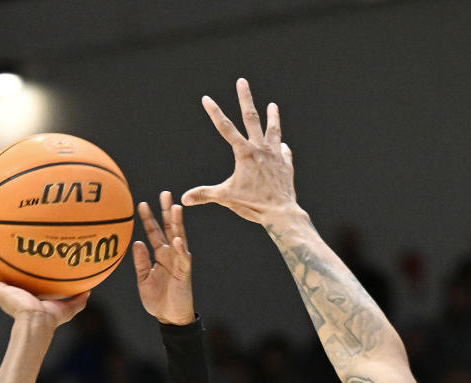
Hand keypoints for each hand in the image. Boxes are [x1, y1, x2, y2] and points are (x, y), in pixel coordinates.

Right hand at [0, 252, 89, 325]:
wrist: (37, 322)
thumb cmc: (50, 319)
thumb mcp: (66, 308)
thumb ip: (77, 301)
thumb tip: (89, 291)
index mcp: (25, 299)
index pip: (20, 286)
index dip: (18, 277)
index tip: (19, 266)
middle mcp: (12, 295)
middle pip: (3, 280)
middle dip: (0, 269)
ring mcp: (3, 293)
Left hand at [133, 194, 194, 324]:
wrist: (170, 318)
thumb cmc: (158, 300)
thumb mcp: (144, 279)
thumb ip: (140, 261)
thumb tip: (137, 241)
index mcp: (160, 255)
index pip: (154, 232)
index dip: (148, 218)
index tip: (141, 203)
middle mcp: (171, 255)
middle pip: (169, 228)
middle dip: (167, 211)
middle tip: (165, 193)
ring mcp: (179, 262)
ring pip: (179, 238)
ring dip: (177, 224)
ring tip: (175, 207)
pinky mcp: (184, 273)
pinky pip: (183, 259)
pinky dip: (181, 249)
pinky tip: (178, 239)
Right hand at [182, 77, 298, 225]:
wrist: (281, 213)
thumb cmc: (254, 205)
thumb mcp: (226, 198)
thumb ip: (205, 195)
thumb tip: (184, 199)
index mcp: (244, 153)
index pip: (225, 128)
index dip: (214, 113)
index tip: (207, 98)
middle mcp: (260, 148)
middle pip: (251, 118)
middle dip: (245, 98)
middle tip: (242, 81)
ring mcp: (275, 155)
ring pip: (273, 130)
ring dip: (272, 117)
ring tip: (273, 105)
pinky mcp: (286, 165)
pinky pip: (284, 153)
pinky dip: (282, 148)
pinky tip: (283, 145)